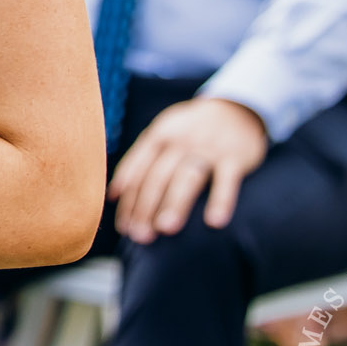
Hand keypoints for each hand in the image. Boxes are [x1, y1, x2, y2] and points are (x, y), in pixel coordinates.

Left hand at [108, 96, 267, 242]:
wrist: (235, 108)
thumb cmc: (189, 129)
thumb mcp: (161, 135)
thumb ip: (138, 161)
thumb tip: (112, 195)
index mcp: (157, 138)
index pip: (137, 172)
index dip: (129, 201)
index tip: (124, 229)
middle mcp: (179, 142)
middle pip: (157, 178)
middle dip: (146, 208)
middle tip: (140, 237)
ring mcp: (207, 149)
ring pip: (186, 178)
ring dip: (174, 204)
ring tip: (165, 230)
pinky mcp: (235, 157)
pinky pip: (226, 180)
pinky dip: (220, 200)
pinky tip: (214, 222)